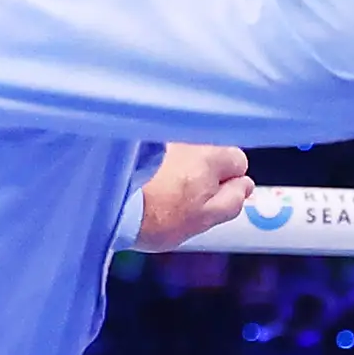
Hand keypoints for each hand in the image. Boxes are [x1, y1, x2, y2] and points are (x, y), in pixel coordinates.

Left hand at [138, 144, 253, 249]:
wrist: (108, 204)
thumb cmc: (157, 215)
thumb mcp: (206, 219)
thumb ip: (233, 201)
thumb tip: (245, 187)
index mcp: (213, 155)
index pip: (238, 162)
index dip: (228, 184)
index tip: (211, 200)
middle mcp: (192, 138)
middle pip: (211, 154)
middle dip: (203, 173)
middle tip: (183, 200)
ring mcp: (165, 136)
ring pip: (186, 152)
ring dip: (178, 167)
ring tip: (158, 192)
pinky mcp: (140, 139)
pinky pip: (161, 149)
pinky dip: (157, 163)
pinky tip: (143, 182)